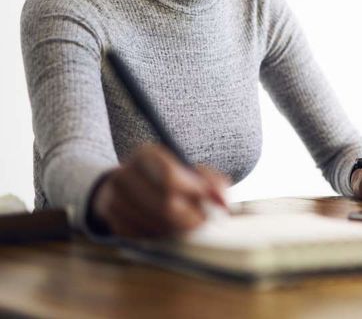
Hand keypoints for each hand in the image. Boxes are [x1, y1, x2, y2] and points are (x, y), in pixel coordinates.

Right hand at [89, 144, 229, 237]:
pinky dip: (158, 236)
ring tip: (185, 224)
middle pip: (163, 204)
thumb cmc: (170, 177)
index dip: (193, 193)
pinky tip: (165, 228)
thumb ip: (212, 182)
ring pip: (154, 223)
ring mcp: (114, 198)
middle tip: (203, 221)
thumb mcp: (191, 170)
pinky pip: (141, 236)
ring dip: (175, 229)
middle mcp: (125, 173)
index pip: (170, 176)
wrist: (130, 186)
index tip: (209, 203)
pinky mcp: (111, 220)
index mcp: (146, 154)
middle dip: (190, 217)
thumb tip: (222, 202)